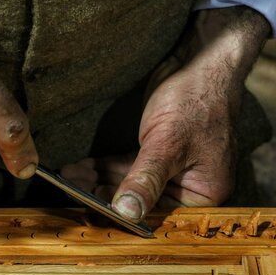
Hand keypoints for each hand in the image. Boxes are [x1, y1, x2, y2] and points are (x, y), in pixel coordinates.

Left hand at [62, 8, 268, 218]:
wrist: (198, 59)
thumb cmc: (195, 101)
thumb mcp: (168, 144)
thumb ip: (146, 180)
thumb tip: (127, 213)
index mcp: (205, 192)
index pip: (160, 213)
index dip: (125, 215)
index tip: (91, 211)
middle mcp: (191, 183)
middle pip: (143, 197)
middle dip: (105, 193)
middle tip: (71, 191)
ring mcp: (174, 166)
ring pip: (132, 179)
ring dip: (100, 178)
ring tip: (70, 178)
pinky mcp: (158, 149)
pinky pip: (130, 163)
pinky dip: (107, 165)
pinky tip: (82, 167)